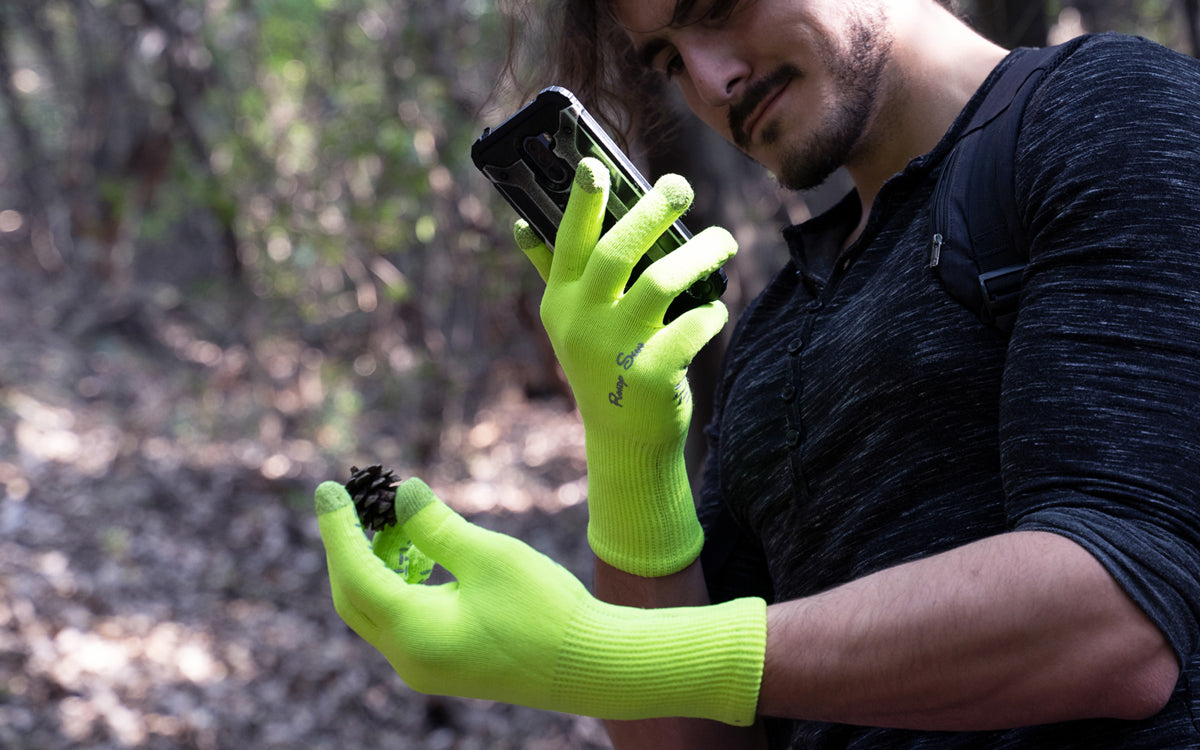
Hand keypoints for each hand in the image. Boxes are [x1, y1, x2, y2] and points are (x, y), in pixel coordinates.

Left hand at [315, 478, 765, 724]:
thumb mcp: (489, 556)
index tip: (328, 489)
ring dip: (378, 565)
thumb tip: (404, 494)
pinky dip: (400, 585)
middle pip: (355, 596)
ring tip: (397, 523)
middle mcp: (409, 658)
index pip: (354, 573)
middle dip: (351, 547)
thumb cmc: (545, 609)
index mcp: (414, 632)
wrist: (591, 666)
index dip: (337, 528)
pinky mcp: (443, 666)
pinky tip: (422, 556)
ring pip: (377, 610)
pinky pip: (401, 622)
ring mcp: (425, 667)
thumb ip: (437, 526)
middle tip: (356, 503)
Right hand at [515, 158, 736, 574]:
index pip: (568, 242)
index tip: (594, 165)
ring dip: (700, 255)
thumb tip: (523, 225)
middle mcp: (582, 322)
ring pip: (663, 282)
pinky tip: (714, 309)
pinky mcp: (652, 375)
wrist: (624, 439)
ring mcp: (615, 350)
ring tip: (724, 242)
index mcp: (561, 302)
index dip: (581, 202)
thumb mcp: (569, 323)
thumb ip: (553, 273)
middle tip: (681, 186)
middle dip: (652, 211)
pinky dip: (711, 312)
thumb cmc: (603, 365)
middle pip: (617, 251)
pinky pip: (693, 327)